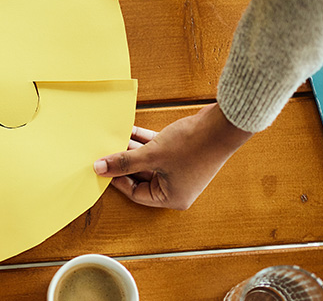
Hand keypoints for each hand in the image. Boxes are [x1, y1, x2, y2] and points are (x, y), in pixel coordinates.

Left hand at [93, 104, 252, 209]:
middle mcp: (177, 187)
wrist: (222, 125)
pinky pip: (155, 149)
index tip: (102, 167)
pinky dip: (143, 141)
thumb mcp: (152, 155)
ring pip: (147, 161)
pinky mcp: (181, 153)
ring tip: (113, 138)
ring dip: (131, 149)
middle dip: (124, 162)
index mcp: (172, 198)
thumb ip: (124, 162)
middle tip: (104, 152)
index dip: (117, 179)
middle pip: (140, 176)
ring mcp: (179, 169)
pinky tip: (128, 129)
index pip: (136, 193)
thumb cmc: (193, 146)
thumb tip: (99, 168)